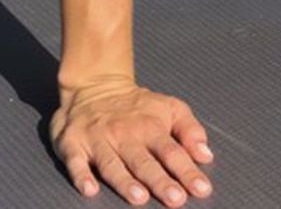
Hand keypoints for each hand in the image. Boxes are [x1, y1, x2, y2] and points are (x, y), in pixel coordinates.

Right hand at [50, 76, 213, 204]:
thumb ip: (189, 130)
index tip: (201, 189)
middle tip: (175, 199)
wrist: (95, 83)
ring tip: (139, 197)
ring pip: (112, 163)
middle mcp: (125, 134)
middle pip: (144, 161)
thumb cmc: (137, 105)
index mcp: (151, 127)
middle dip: (160, 181)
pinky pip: (76, 161)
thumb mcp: (169, 107)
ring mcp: (99, 140)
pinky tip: (89, 189)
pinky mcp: (74, 143)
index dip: (187, 171)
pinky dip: (81, 175)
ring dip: (125, 181)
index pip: (172, 151)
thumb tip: (206, 155)